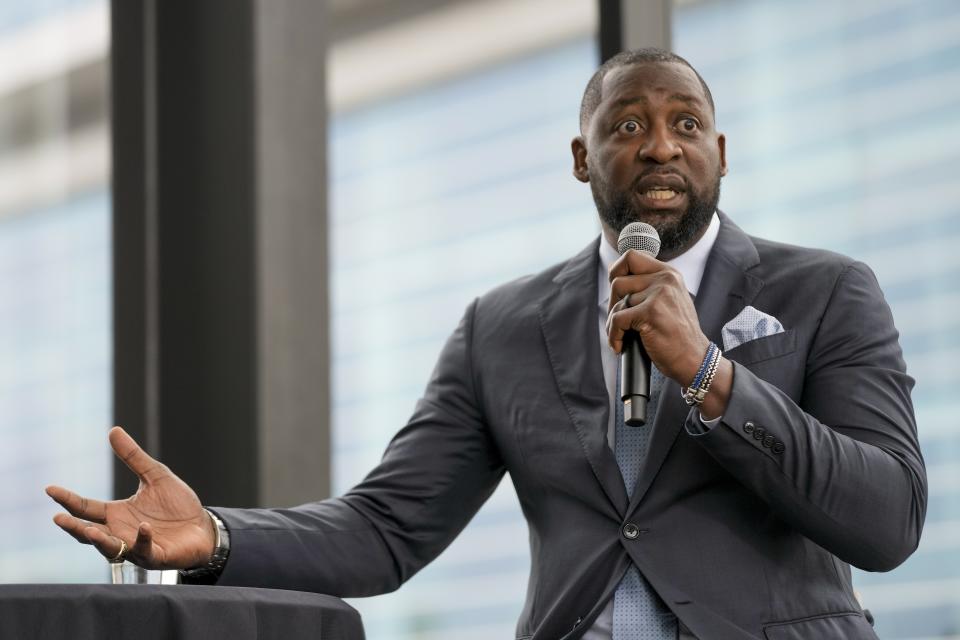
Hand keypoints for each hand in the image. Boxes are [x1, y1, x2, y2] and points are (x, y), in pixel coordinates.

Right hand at [46, 427, 215, 569]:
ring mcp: (135, 546)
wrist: (203, 527)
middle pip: (89, 532)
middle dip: (73, 526)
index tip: (50, 489)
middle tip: (59, 518)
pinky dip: (142, 539)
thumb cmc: (177, 505)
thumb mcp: (155, 476)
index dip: (68, 499)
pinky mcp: (155, 555)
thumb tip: (113, 430)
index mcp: (117, 514)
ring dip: (99, 540)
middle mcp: (120, 532)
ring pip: (109, 548)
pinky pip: (144, 550)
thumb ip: (133, 457)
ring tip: (89, 530)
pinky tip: (144, 527)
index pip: (86, 508)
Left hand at [606, 249, 731, 418]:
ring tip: (620, 336)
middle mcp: (665, 280)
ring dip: (612, 323)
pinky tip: (619, 346)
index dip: (616, 271)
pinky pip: (617, 320)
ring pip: (616, 303)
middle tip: (618, 321)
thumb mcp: (670, 300)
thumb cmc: (678, 335)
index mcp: (669, 273)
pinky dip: (613, 336)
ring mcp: (659, 295)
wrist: (695, 359)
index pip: (632, 257)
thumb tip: (617, 280)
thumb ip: (651, 286)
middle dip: (612, 303)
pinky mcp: (651, 313)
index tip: (616, 292)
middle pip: (618, 281)